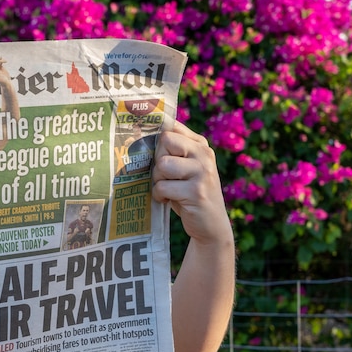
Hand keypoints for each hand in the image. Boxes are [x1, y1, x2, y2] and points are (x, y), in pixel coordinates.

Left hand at [152, 121, 231, 244]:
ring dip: (158, 180)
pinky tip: (168, 200)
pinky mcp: (196, 191)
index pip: (172, 127)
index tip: (151, 147)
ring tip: (167, 189)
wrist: (211, 225)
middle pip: (165, 141)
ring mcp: (202, 172)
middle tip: (165, 177)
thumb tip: (141, 134)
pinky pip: (162, 186)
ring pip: (163, 164)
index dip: (157, 137)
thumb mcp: (186, 168)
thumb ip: (173, 151)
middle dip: (157, 160)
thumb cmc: (190, 194)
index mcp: (200, 145)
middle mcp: (204, 154)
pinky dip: (159, 195)